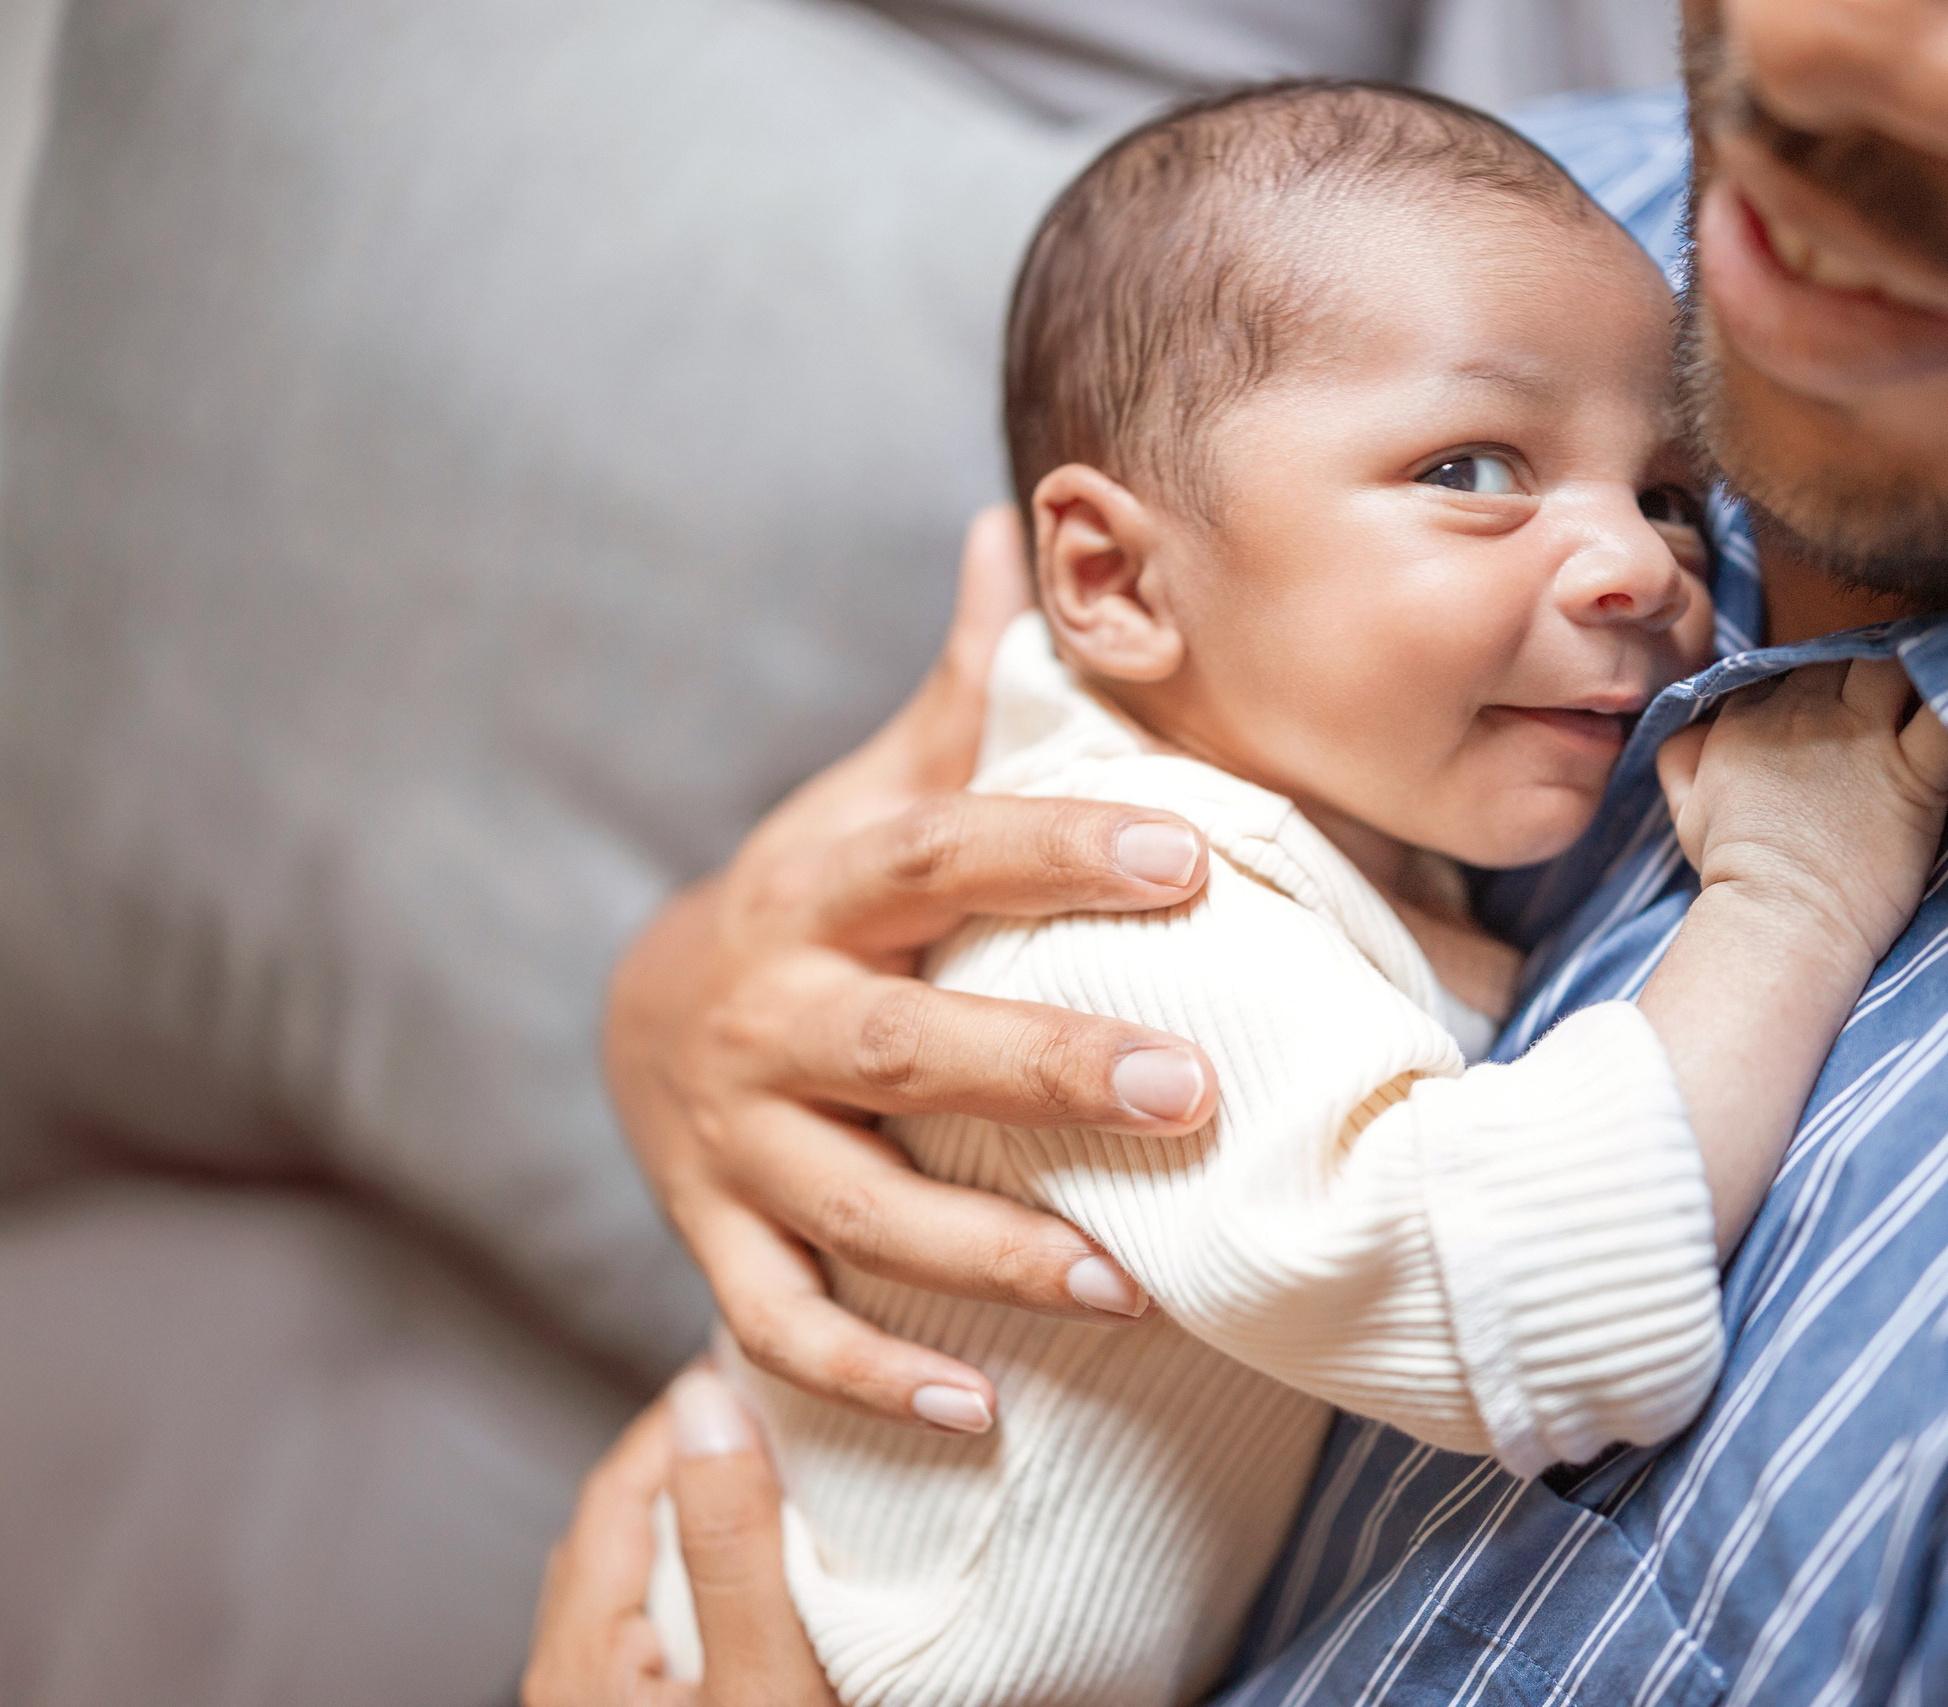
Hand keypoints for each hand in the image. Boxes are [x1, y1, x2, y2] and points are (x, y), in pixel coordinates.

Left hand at [523, 1372, 832, 1706]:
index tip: (758, 1371)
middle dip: (696, 1460)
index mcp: (582, 1657)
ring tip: (780, 1483)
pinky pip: (661, 1628)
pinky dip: (709, 1579)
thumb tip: (710, 1409)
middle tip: (777, 1414)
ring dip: (704, 1521)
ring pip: (641, 1578)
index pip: (619, 1487)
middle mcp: (573, 1682)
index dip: (687, 1417)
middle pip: (623, 1528)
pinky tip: (764, 1583)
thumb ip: (734, 1551)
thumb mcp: (763, 1681)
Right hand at [607, 507, 1220, 1430]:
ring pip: (856, 1207)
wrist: (647, 1013)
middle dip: (1044, 1073)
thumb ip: (969, 684)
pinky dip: (877, 1374)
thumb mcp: (874, 788)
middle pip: (906, 1046)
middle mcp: (771, 1013)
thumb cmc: (822, 896)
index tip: (1193, 854)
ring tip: (1128, 1288)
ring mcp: (734, 1140)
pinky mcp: (715, 1239)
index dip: (1061, 848)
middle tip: (1189, 1097)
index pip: (945, 851)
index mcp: (825, 884)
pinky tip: (989, 1411)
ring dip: (990, 1256)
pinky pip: (787, 1322)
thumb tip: (1034, 518)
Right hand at [1653, 659, 1947, 965]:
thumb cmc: (1732, 876)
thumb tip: (1696, 725)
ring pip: (1892, 664)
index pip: (1789, 665)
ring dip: (1912, 668)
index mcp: (1748, 718)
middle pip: (1843, 656)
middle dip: (1864, 663)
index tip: (1831, 700)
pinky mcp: (1911, 775)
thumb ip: (1682, 756)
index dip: (1816, 677)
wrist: (1778, 924)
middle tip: (1887, 692)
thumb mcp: (1684, 810)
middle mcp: (1803, 713)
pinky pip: (1947, 718)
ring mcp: (1860, 739)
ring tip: (1930, 684)